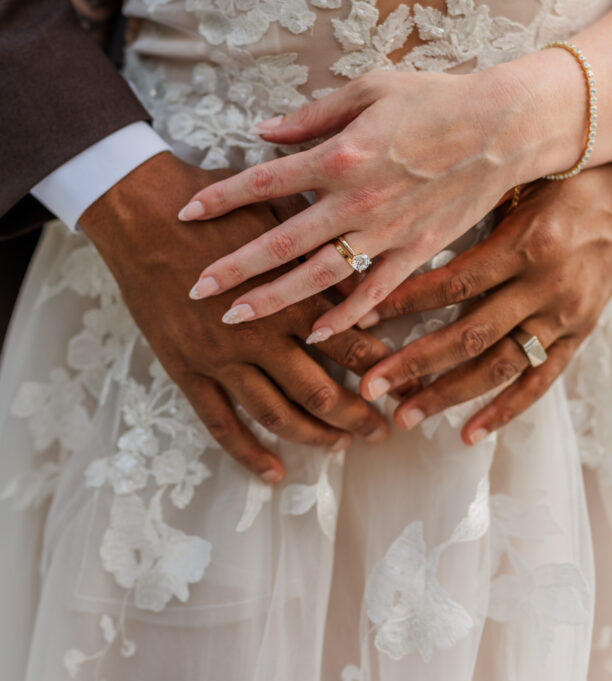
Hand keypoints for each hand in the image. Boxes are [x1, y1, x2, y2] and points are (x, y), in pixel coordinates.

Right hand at [80, 152, 389, 483]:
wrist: (143, 215)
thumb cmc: (216, 209)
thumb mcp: (277, 219)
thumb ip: (316, 253)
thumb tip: (361, 276)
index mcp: (288, 296)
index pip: (347, 343)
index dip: (379, 367)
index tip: (400, 382)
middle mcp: (259, 335)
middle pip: (320, 391)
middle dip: (357, 415)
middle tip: (382, 431)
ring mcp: (220, 359)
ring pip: (276, 414)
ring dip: (314, 436)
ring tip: (340, 446)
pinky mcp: (187, 370)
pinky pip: (221, 423)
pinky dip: (249, 452)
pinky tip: (274, 472)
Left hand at [178, 69, 530, 339]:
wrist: (503, 128)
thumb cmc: (435, 100)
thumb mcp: (369, 90)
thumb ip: (311, 116)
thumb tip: (261, 132)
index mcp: (340, 154)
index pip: (264, 180)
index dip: (220, 198)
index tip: (185, 214)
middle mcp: (357, 199)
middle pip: (281, 241)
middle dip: (233, 267)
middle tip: (193, 288)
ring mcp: (387, 231)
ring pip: (318, 275)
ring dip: (274, 299)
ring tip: (235, 319)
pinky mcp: (417, 250)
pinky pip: (374, 292)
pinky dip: (345, 315)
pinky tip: (317, 334)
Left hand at [355, 161, 611, 441]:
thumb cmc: (564, 178)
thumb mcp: (515, 184)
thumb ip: (466, 210)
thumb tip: (397, 232)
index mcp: (527, 244)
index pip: (455, 283)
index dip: (405, 301)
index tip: (361, 316)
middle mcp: (546, 287)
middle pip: (470, 335)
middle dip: (415, 364)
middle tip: (370, 386)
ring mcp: (565, 316)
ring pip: (500, 366)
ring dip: (448, 395)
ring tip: (405, 416)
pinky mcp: (579, 334)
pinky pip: (540, 380)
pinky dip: (505, 410)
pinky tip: (469, 433)